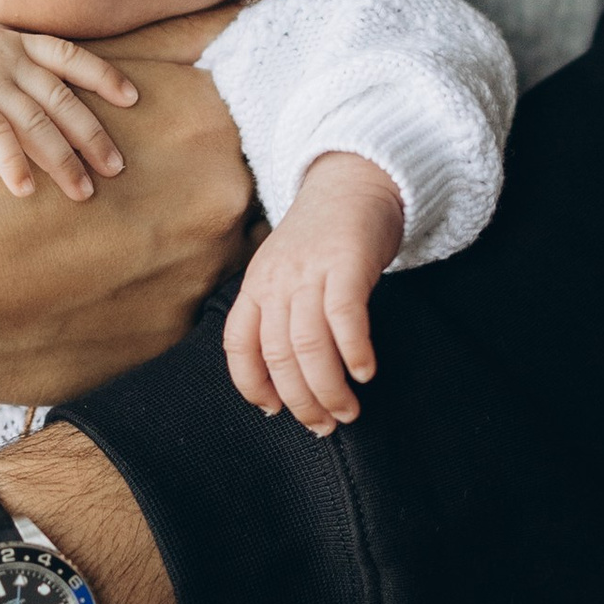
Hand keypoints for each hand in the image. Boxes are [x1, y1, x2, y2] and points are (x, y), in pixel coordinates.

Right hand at [0, 13, 136, 203]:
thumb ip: (7, 66)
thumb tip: (35, 97)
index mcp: (13, 43)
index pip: (69, 56)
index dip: (103, 77)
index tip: (132, 98)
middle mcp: (7, 60)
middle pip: (61, 100)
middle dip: (92, 135)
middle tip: (116, 167)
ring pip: (37, 122)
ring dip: (63, 159)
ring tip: (82, 191)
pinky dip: (11, 163)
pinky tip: (23, 190)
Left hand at [222, 155, 403, 436]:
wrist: (355, 177)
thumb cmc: (324, 237)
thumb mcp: (287, 271)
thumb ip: (282, 314)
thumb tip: (287, 379)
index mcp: (257, 284)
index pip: (238, 345)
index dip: (251, 385)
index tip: (273, 411)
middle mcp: (277, 279)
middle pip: (277, 354)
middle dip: (300, 400)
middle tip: (323, 426)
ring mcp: (310, 270)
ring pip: (309, 344)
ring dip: (328, 388)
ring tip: (347, 412)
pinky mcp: (347, 262)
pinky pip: (345, 318)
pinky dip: (353, 352)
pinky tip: (365, 372)